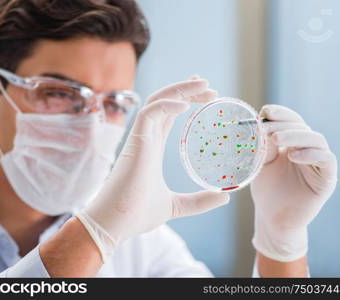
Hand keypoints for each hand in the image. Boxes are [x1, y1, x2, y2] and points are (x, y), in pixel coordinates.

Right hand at [76, 78, 229, 261]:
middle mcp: (146, 138)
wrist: (114, 224)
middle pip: (165, 102)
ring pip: (157, 101)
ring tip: (204, 85)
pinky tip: (185, 106)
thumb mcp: (177, 206)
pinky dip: (166, 105)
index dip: (184, 101)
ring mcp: (139, 138)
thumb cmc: (137, 213)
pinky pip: (149, 113)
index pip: (168, 115)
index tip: (205, 95)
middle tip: (209, 86)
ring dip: (180, 90)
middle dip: (186, 90)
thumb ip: (199, 201)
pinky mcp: (135, 143)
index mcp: (152, 147)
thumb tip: (225, 196)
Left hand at [251, 104, 336, 261]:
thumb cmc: (266, 189)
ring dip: (295, 136)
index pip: (291, 121)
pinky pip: (326, 159)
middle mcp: (307, 149)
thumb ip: (263, 146)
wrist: (272, 218)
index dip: (281, 114)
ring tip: (275, 139)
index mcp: (291, 143)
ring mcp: (318, 163)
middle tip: (266, 128)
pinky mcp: (326, 178)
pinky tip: (292, 156)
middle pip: (302, 127)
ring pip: (315, 139)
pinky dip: (310, 154)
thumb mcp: (261, 163)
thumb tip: (261, 124)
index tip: (265, 111)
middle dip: (283, 125)